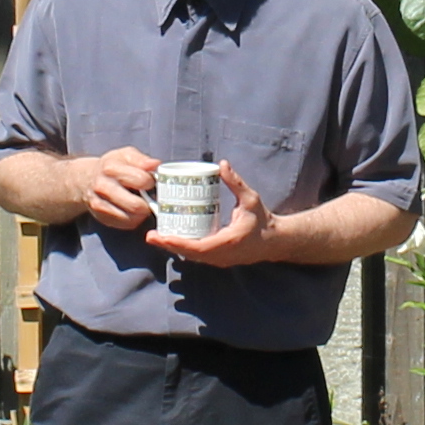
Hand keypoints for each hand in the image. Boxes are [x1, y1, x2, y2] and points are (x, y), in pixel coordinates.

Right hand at [75, 147, 162, 231]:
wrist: (86, 180)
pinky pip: (127, 224)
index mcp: (110, 168)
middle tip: (151, 196)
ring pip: (133, 218)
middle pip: (136, 205)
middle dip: (150, 202)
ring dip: (143, 212)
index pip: (141, 180)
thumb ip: (142, 160)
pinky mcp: (103, 218)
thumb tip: (156, 165)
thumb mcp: (126, 155)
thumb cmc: (112, 166)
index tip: (152, 181)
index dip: (152, 181)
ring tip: (142, 202)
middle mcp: (102, 187)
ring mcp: (100, 205)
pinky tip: (133, 209)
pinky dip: (135, 219)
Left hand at [143, 164, 277, 265]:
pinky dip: (183, 249)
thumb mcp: (251, 199)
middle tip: (150, 235)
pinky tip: (171, 240)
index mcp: (227, 242)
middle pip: (189, 255)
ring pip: (191, 257)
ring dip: (174, 249)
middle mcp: (221, 255)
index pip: (197, 247)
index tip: (160, 237)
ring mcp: (220, 260)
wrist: (275, 241)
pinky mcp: (219, 259)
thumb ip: (235, 183)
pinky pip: (197, 256)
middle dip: (168, 246)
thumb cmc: (263, 221)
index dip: (177, 243)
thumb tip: (222, 164)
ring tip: (156, 237)